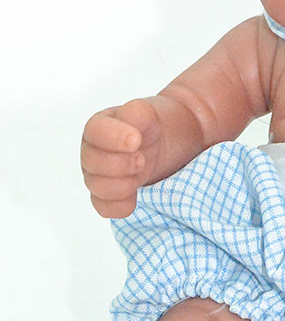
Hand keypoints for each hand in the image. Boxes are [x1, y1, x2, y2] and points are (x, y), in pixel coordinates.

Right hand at [81, 99, 161, 216]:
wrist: (156, 144)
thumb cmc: (145, 127)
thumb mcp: (146, 113)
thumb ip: (137, 112)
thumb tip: (131, 117)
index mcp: (98, 127)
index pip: (95, 131)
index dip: (114, 137)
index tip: (136, 140)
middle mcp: (91, 152)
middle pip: (92, 162)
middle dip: (122, 163)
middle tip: (142, 159)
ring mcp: (95, 176)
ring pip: (97, 187)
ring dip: (124, 184)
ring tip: (140, 173)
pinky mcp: (105, 196)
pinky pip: (104, 208)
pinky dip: (120, 206)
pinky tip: (134, 197)